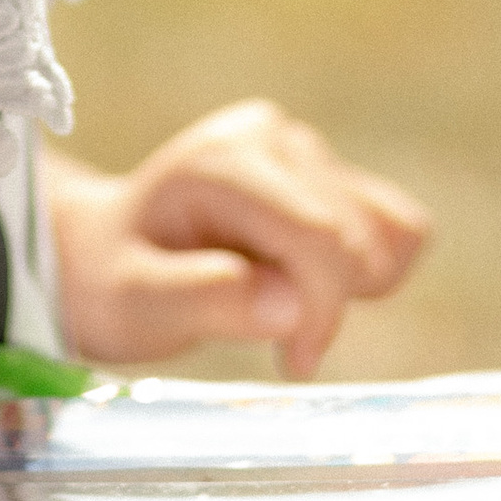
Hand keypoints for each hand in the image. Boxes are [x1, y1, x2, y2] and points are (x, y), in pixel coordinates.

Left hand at [46, 99, 430, 378]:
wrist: (104, 253)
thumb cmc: (114, 283)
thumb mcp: (135, 307)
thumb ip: (206, 300)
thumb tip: (289, 304)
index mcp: (223, 161)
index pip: (323, 238)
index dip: (321, 313)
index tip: (290, 361)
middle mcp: (272, 139)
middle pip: (363, 237)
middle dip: (330, 306)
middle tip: (281, 345)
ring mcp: (304, 149)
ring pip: (394, 230)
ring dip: (355, 287)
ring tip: (286, 305)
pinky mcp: (327, 171)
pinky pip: (395, 226)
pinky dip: (367, 272)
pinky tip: (306, 286)